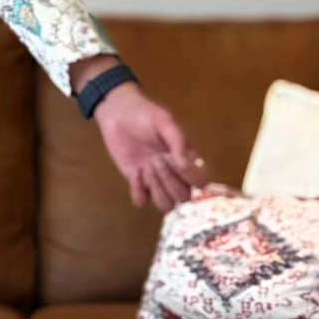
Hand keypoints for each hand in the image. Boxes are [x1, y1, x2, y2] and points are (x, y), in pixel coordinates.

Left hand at [92, 82, 208, 210]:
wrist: (117, 113)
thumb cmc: (144, 114)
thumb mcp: (164, 121)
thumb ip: (178, 142)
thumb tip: (185, 165)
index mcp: (187, 158)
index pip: (201, 181)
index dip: (189, 175)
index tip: (171, 155)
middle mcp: (175, 173)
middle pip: (184, 197)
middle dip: (169, 180)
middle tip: (155, 159)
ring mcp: (155, 179)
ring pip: (167, 205)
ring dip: (157, 190)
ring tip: (146, 167)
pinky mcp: (137, 182)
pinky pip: (142, 202)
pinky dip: (138, 192)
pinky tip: (135, 172)